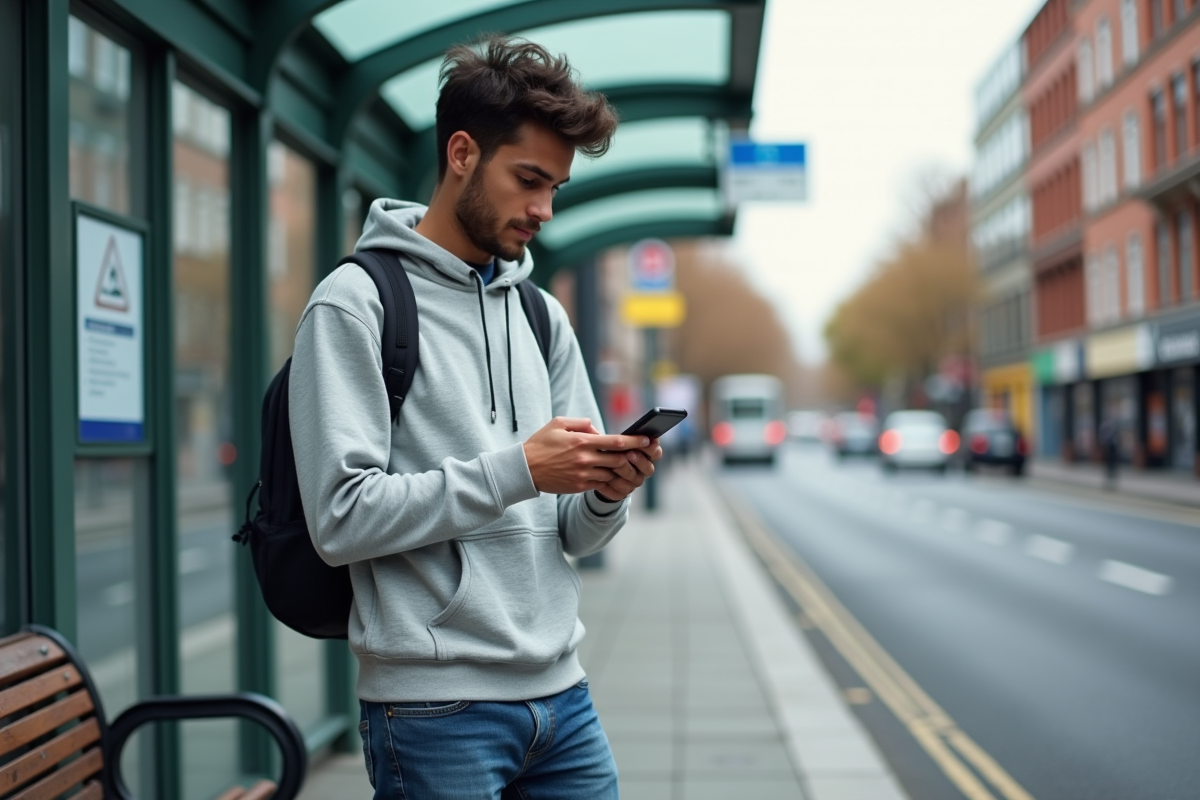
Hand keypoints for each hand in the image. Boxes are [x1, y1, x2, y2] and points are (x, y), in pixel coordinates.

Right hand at [524, 417, 653, 494]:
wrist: (525, 469)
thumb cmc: (541, 444)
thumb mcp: (558, 423)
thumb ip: (581, 423)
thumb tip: (598, 430)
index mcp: (582, 441)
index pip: (615, 441)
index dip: (634, 441)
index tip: (647, 439)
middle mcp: (585, 459)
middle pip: (619, 459)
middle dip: (633, 457)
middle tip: (642, 454)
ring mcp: (583, 474)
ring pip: (613, 473)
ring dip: (624, 471)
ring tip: (632, 466)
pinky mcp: (580, 486)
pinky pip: (603, 485)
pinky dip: (613, 482)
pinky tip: (618, 478)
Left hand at [595, 439, 663, 501]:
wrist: (596, 466)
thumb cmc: (609, 448)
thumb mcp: (615, 439)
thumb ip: (623, 436)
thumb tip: (620, 431)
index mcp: (647, 455)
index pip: (656, 453)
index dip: (652, 448)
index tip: (645, 441)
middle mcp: (644, 470)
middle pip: (648, 468)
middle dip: (639, 460)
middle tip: (630, 454)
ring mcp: (634, 482)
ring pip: (635, 480)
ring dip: (624, 471)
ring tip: (613, 465)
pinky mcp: (622, 492)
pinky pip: (620, 491)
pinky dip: (612, 485)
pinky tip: (603, 478)